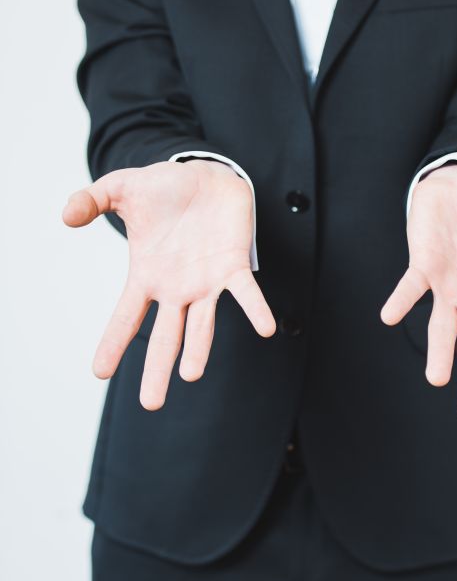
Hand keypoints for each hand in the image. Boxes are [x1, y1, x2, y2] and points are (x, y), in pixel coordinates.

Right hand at [62, 159, 275, 409]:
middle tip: (151, 405)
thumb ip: (91, 201)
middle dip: (158, 370)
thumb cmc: (163, 189)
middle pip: (165, 337)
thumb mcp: (120, 190)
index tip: (100, 373)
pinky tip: (266, 329)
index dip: (114, 343)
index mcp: (148, 277)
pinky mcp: (234, 266)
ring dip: (199, 349)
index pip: (126, 317)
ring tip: (191, 375)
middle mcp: (177, 289)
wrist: (206, 175)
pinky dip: (256, 309)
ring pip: (202, 325)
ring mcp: (206, 282)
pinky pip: (246, 293)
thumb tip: (66, 217)